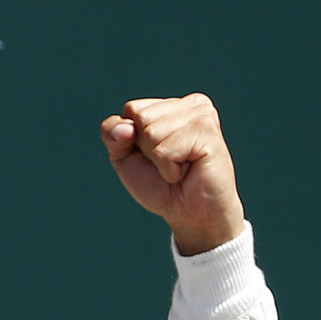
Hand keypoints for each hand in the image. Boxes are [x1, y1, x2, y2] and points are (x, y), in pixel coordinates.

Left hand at [101, 93, 244, 255]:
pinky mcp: (208, 132)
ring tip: (179, 168)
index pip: (132, 109)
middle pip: (141, 118)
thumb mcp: (126, 159)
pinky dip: (169, 169)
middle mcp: (190, 104)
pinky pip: (166, 150)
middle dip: (146, 150)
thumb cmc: (160, 187)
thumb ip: (113, 136)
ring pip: (152, 132)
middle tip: (169, 164)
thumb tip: (125, 128)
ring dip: (159, 162)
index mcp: (172, 106)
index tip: (153, 157)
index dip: (132, 140)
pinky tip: (186, 172)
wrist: (189, 215)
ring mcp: (202, 114)